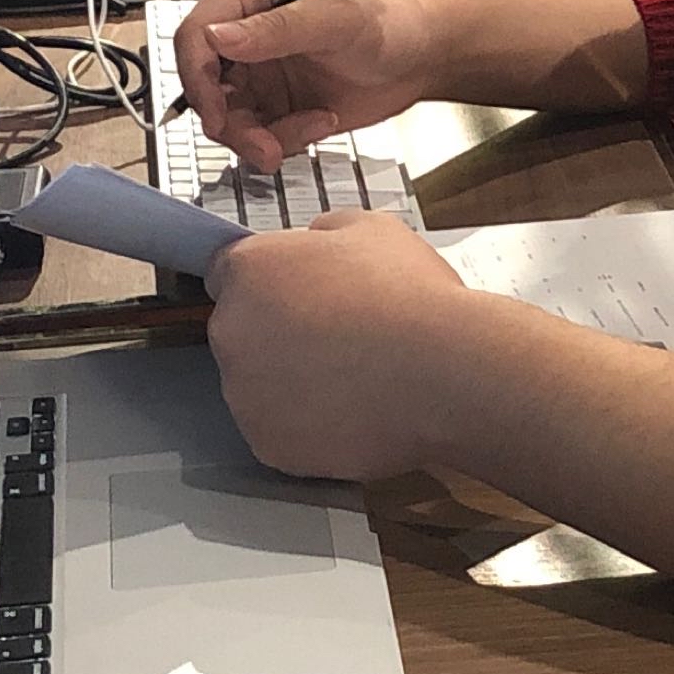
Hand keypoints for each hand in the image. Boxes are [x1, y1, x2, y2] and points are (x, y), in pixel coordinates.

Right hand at [172, 0, 433, 169]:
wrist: (423, 56)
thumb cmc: (390, 20)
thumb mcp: (335, 19)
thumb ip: (276, 28)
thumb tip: (220, 36)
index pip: (197, 35)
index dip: (197, 75)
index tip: (215, 111)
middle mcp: (250, 37)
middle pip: (205, 86)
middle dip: (230, 121)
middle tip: (260, 142)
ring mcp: (262, 75)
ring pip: (228, 120)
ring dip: (259, 138)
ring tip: (304, 131)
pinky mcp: (278, 107)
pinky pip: (259, 137)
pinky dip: (285, 141)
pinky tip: (321, 121)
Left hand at [199, 212, 486, 483]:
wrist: (443, 374)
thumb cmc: (411, 296)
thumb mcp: (372, 229)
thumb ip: (326, 231)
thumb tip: (316, 242)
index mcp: (250, 270)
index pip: (230, 273)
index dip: (270, 282)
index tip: (300, 293)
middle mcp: (232, 332)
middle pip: (243, 331)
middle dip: (278, 333)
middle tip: (338, 337)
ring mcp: (245, 395)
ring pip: (260, 386)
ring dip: (293, 381)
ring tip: (353, 378)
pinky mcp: (268, 445)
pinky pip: (282, 431)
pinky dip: (309, 426)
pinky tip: (354, 412)